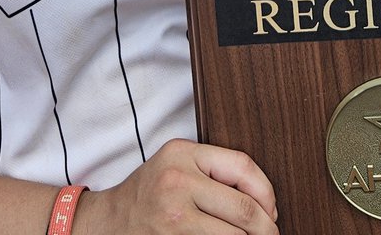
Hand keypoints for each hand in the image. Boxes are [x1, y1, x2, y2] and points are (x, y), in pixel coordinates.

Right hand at [75, 139, 278, 234]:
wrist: (108, 221)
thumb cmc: (151, 190)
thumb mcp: (179, 164)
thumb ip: (215, 170)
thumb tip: (264, 201)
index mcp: (185, 153)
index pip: (242, 166)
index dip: (266, 191)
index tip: (272, 209)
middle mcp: (179, 181)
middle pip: (243, 208)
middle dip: (265, 227)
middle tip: (272, 234)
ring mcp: (174, 215)